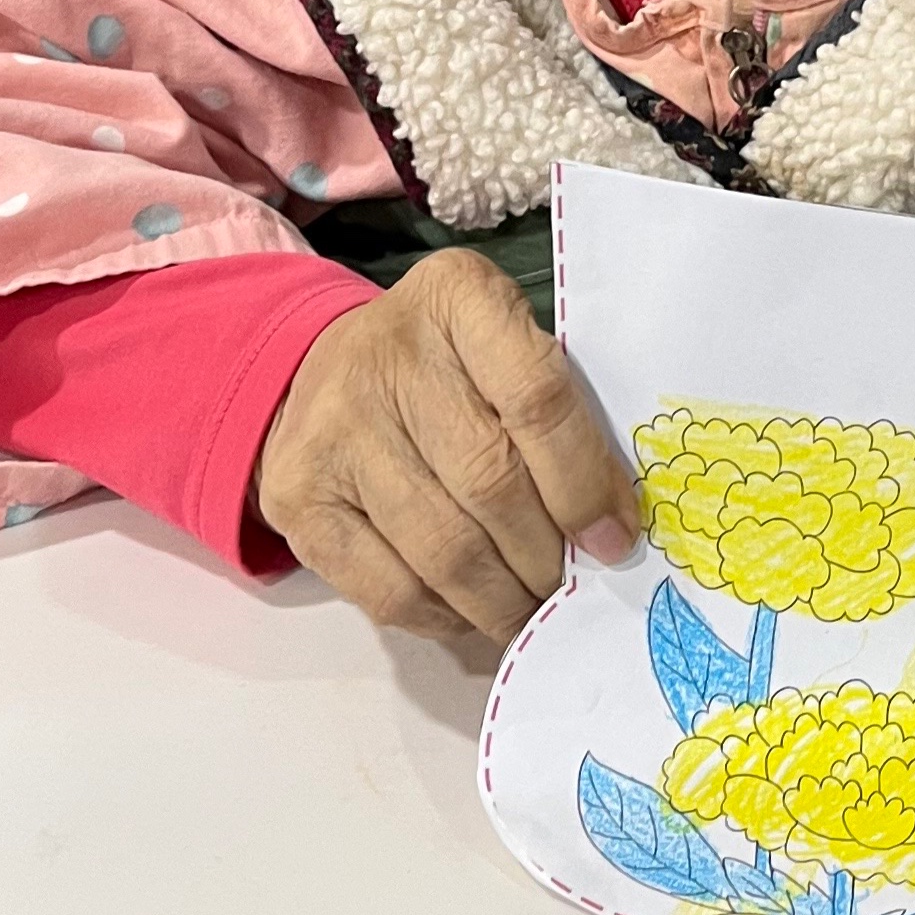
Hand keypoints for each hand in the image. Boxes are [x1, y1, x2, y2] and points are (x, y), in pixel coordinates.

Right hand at [254, 251, 636, 639]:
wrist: (323, 372)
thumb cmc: (445, 366)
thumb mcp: (503, 346)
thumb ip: (556, 414)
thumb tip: (609, 528)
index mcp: (458, 297)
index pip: (537, 397)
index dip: (583, 481)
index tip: (613, 538)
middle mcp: (388, 356)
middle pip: (490, 482)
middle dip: (546, 555)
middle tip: (574, 584)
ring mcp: (334, 430)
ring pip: (444, 549)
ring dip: (503, 598)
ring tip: (533, 608)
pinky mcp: (300, 500)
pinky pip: (391, 590)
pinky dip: (447, 617)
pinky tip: (475, 613)